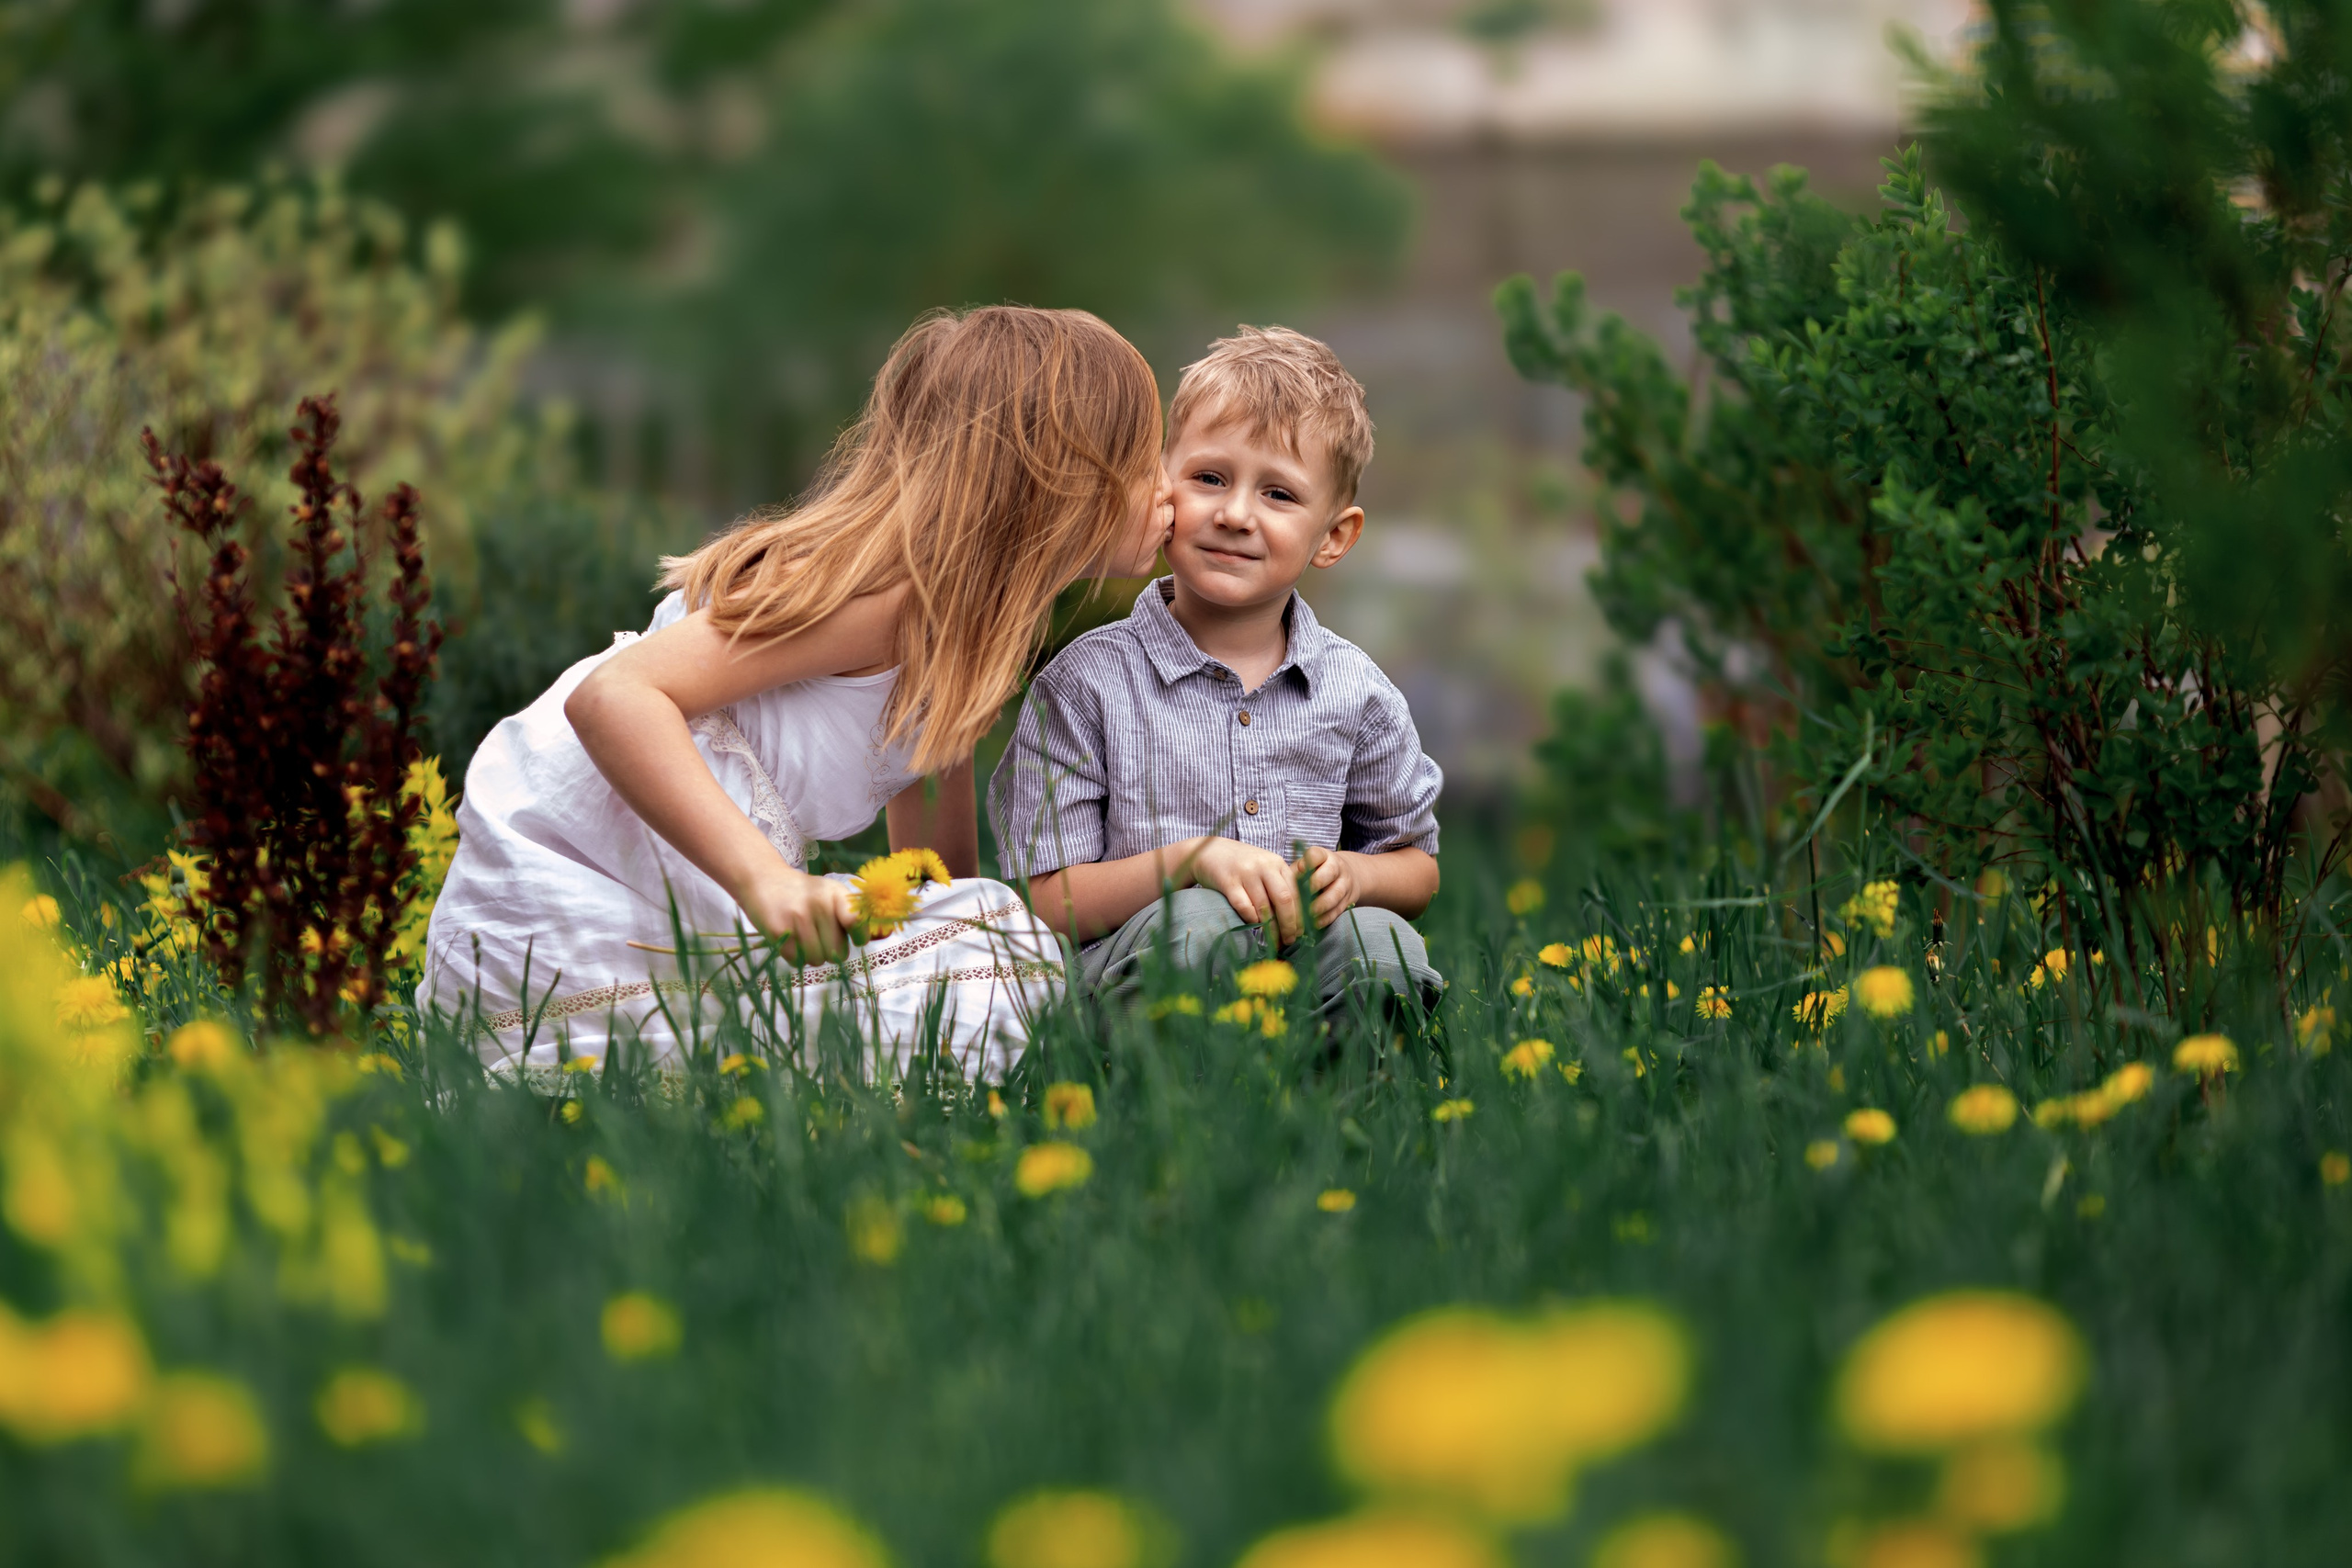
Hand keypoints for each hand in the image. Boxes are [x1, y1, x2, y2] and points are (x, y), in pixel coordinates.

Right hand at [739, 865, 853, 963]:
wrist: (764, 880)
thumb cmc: (804, 894)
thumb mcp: (831, 895)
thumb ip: (855, 915)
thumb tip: (884, 935)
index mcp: (836, 894)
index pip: (856, 922)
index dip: (859, 937)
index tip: (855, 939)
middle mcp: (819, 904)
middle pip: (838, 952)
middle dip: (830, 950)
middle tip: (818, 934)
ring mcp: (797, 917)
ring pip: (817, 960)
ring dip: (812, 955)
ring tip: (803, 936)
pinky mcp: (778, 930)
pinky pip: (797, 961)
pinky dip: (795, 957)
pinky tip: (790, 940)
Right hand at [1185, 836, 1304, 946]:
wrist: (1209, 850)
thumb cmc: (1241, 864)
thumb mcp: (1264, 867)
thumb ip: (1279, 885)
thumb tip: (1295, 919)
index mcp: (1277, 863)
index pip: (1296, 892)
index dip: (1300, 915)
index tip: (1301, 932)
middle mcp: (1264, 866)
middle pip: (1284, 900)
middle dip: (1289, 924)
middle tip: (1289, 941)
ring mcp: (1245, 872)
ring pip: (1264, 906)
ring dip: (1270, 928)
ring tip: (1272, 941)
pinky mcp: (1228, 881)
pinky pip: (1243, 906)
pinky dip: (1250, 919)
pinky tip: (1253, 925)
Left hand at [1298, 845, 1358, 929]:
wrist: (1346, 877)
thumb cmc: (1317, 872)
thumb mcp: (1307, 867)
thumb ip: (1295, 873)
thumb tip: (1280, 886)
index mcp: (1323, 856)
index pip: (1317, 854)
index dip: (1309, 861)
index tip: (1301, 868)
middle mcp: (1337, 867)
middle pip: (1330, 872)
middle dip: (1316, 883)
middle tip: (1303, 894)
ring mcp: (1344, 884)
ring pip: (1336, 893)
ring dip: (1322, 904)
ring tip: (1309, 913)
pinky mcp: (1348, 901)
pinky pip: (1338, 910)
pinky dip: (1326, 918)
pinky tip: (1315, 924)